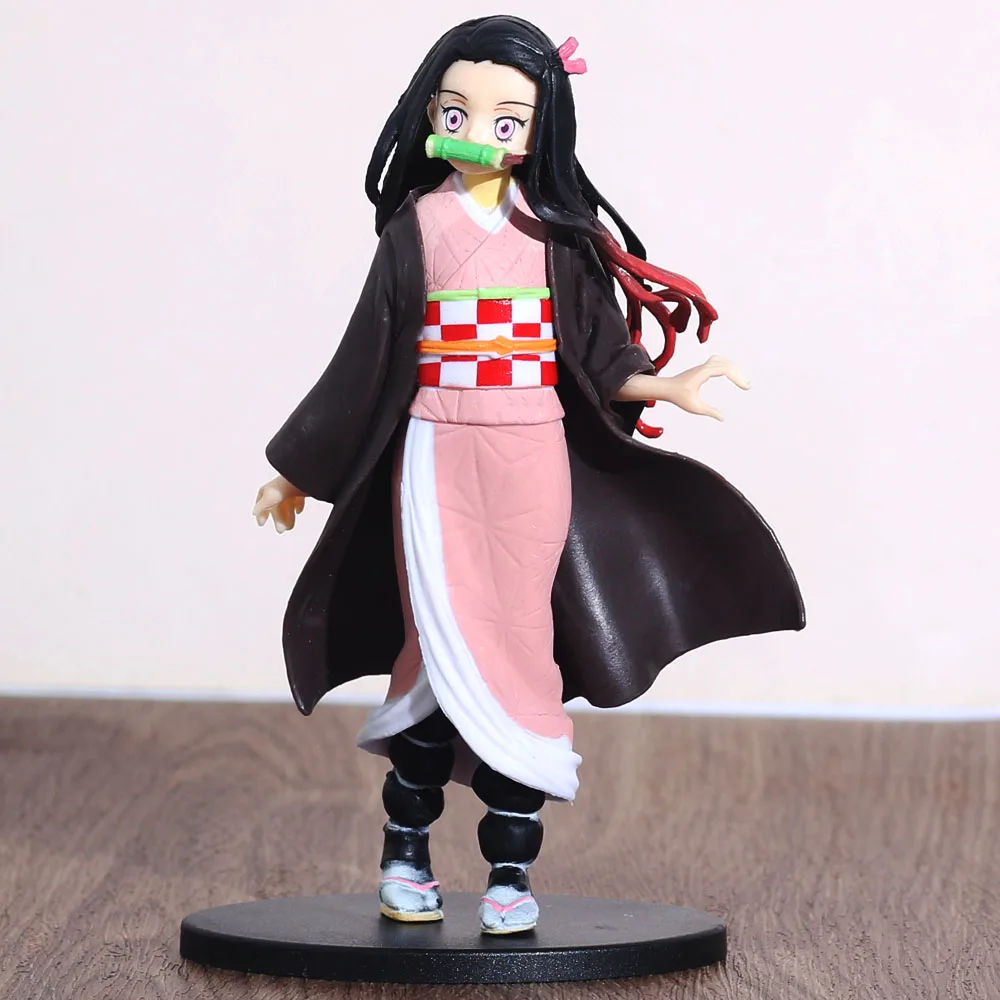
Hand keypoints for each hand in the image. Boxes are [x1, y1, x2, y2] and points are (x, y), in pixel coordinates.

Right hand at [253, 476, 305, 533]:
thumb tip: (255, 512)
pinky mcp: (310, 485)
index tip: (261, 522)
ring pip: (288, 500)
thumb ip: (267, 500)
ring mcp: (298, 483)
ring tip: (290, 526)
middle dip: (278, 517)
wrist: (323, 470)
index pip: (265, 496)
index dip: (262, 509)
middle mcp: (286, 481)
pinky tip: (299, 511)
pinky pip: (299, 496)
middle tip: (281, 530)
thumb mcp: (281, 491)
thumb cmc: (305, 475)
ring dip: (287, 514)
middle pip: (277, 501)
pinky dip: (297, 504)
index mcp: (278, 482)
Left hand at [617, 355, 749, 420]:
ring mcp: (702, 367)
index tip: (745, 386)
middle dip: (738, 374)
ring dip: (733, 368)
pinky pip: (717, 362)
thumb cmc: (677, 396)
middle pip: (726, 364)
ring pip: (722, 361)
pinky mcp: (702, 369)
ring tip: (741, 380)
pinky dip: (726, 366)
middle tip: (747, 386)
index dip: (737, 377)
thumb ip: (709, 412)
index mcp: (702, 373)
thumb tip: (723, 418)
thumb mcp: (694, 407)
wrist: (666, 388)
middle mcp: (703, 367)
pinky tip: (730, 374)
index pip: (724, 369)